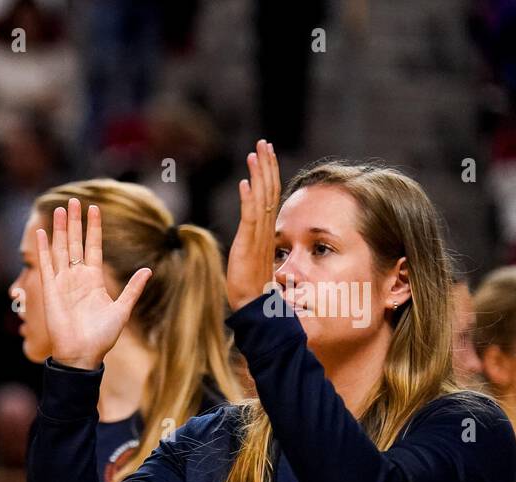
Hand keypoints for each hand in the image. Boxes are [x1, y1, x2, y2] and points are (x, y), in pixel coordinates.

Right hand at [36, 198, 150, 369]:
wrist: (82, 354)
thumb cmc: (102, 337)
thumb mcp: (122, 309)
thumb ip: (133, 288)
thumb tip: (147, 270)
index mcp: (94, 280)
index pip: (93, 247)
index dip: (94, 228)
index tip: (95, 208)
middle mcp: (77, 277)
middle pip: (75, 242)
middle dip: (74, 222)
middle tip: (74, 201)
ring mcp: (62, 282)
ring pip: (60, 249)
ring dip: (59, 229)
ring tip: (58, 209)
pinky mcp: (50, 290)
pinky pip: (46, 265)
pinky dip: (44, 249)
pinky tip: (42, 233)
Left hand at [226, 139, 280, 310]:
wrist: (253, 305)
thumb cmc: (252, 285)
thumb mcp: (252, 257)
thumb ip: (254, 243)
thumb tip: (254, 238)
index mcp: (267, 229)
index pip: (271, 194)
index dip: (269, 173)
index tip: (266, 154)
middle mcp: (265, 229)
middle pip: (270, 189)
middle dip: (267, 164)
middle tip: (264, 142)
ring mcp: (258, 236)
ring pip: (262, 198)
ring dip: (259, 174)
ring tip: (256, 152)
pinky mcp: (248, 244)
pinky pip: (250, 217)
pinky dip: (248, 199)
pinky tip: (244, 182)